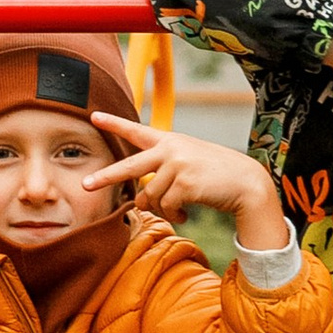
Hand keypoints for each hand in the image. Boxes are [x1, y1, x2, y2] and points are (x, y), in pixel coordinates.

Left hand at [79, 113, 292, 245]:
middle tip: (86, 185)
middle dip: (106, 177)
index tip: (94, 116)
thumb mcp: (188, 164)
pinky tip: (185, 215)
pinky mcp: (184, 183)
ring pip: (151, 197)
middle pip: (130, 167)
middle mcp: (170, 149)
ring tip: (178, 211)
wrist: (246, 183)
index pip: (137, 130)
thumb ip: (163, 174)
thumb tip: (140, 202)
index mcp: (170, 140)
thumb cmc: (216, 176)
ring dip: (163, 210)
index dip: (114, 123)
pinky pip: (166, 207)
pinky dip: (174, 216)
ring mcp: (177, 165)